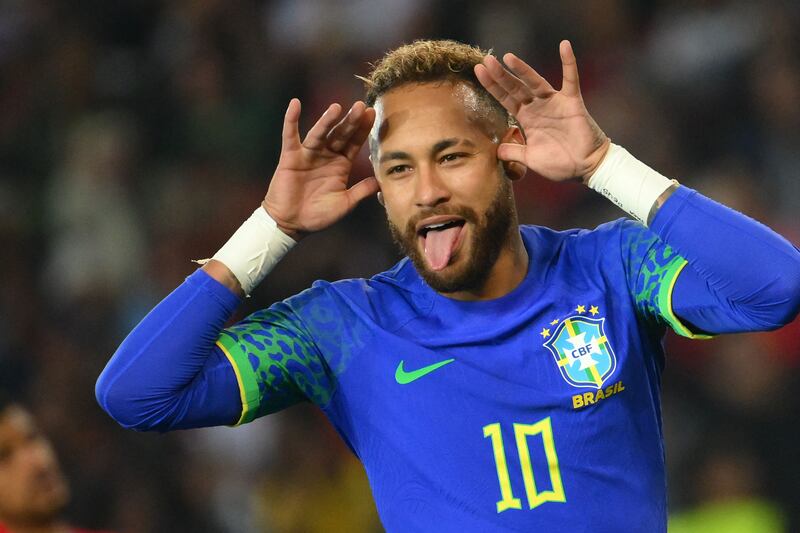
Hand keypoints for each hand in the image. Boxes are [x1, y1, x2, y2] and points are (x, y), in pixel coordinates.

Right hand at [262, 99, 378, 239]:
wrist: (292, 224)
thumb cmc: (318, 215)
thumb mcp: (345, 203)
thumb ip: (361, 191)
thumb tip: (381, 181)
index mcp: (341, 164)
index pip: (354, 143)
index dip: (363, 129)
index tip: (373, 113)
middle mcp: (326, 155)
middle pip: (340, 134)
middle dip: (350, 121)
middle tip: (361, 106)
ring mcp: (308, 154)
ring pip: (319, 133)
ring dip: (327, 120)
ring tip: (337, 107)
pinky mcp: (290, 157)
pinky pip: (290, 136)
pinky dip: (291, 120)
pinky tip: (295, 104)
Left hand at [475, 40, 609, 182]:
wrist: (585, 168)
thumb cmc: (560, 164)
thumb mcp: (530, 159)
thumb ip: (513, 153)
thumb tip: (496, 150)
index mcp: (527, 119)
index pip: (505, 99)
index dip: (492, 86)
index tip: (479, 71)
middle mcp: (538, 107)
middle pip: (515, 87)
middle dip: (500, 75)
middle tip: (486, 60)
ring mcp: (554, 103)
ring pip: (535, 82)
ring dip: (522, 69)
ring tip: (508, 57)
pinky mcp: (572, 102)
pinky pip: (571, 79)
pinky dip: (569, 62)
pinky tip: (564, 45)